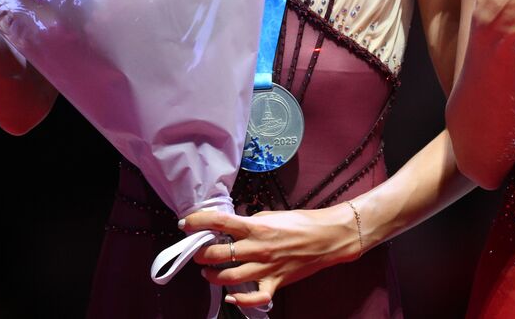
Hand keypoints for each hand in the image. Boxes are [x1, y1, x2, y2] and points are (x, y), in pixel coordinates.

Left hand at [185, 205, 360, 309]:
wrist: (330, 237)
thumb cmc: (305, 222)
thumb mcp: (275, 214)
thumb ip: (254, 221)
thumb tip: (235, 226)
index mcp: (258, 226)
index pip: (219, 223)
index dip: (198, 222)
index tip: (185, 223)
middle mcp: (259, 248)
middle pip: (217, 254)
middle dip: (201, 253)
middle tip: (199, 250)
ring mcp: (266, 268)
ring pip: (228, 277)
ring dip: (212, 275)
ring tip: (208, 271)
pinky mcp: (276, 282)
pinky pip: (255, 297)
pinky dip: (240, 300)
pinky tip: (232, 296)